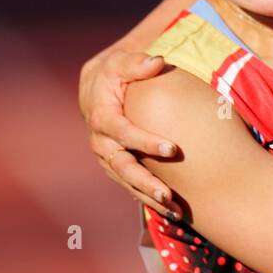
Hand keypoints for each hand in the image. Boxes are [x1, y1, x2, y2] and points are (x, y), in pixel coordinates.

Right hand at [79, 45, 180, 217]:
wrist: (97, 87)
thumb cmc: (115, 72)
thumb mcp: (123, 62)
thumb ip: (138, 63)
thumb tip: (156, 62)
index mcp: (102, 116)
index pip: (123, 132)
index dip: (145, 141)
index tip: (172, 149)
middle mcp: (101, 141)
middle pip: (122, 166)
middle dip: (145, 182)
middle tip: (168, 195)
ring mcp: (107, 156)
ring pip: (126, 181)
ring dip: (147, 196)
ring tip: (174, 209)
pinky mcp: (115, 164)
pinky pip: (129, 184)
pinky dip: (146, 196)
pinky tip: (169, 209)